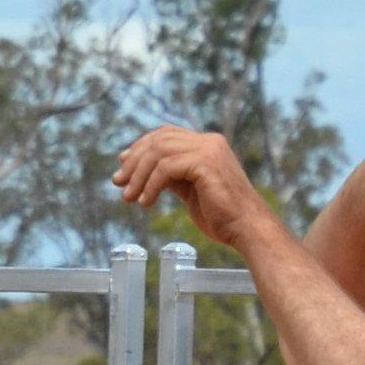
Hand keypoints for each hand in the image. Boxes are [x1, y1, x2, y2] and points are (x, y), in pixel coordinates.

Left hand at [109, 126, 265, 248]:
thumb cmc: (222, 217)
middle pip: (159, 139)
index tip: (122, 165)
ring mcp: (208, 150)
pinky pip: (166, 168)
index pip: (166, 135)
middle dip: (134, 160)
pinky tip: (145, 202)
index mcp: (207, 145)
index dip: (140, 147)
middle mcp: (208, 141)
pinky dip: (151, 185)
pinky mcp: (206, 163)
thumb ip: (172, 177)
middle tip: (118, 182)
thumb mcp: (190, 191)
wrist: (247, 229)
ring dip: (138, 175)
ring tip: (128, 197)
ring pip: (159, 152)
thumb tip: (142, 174)